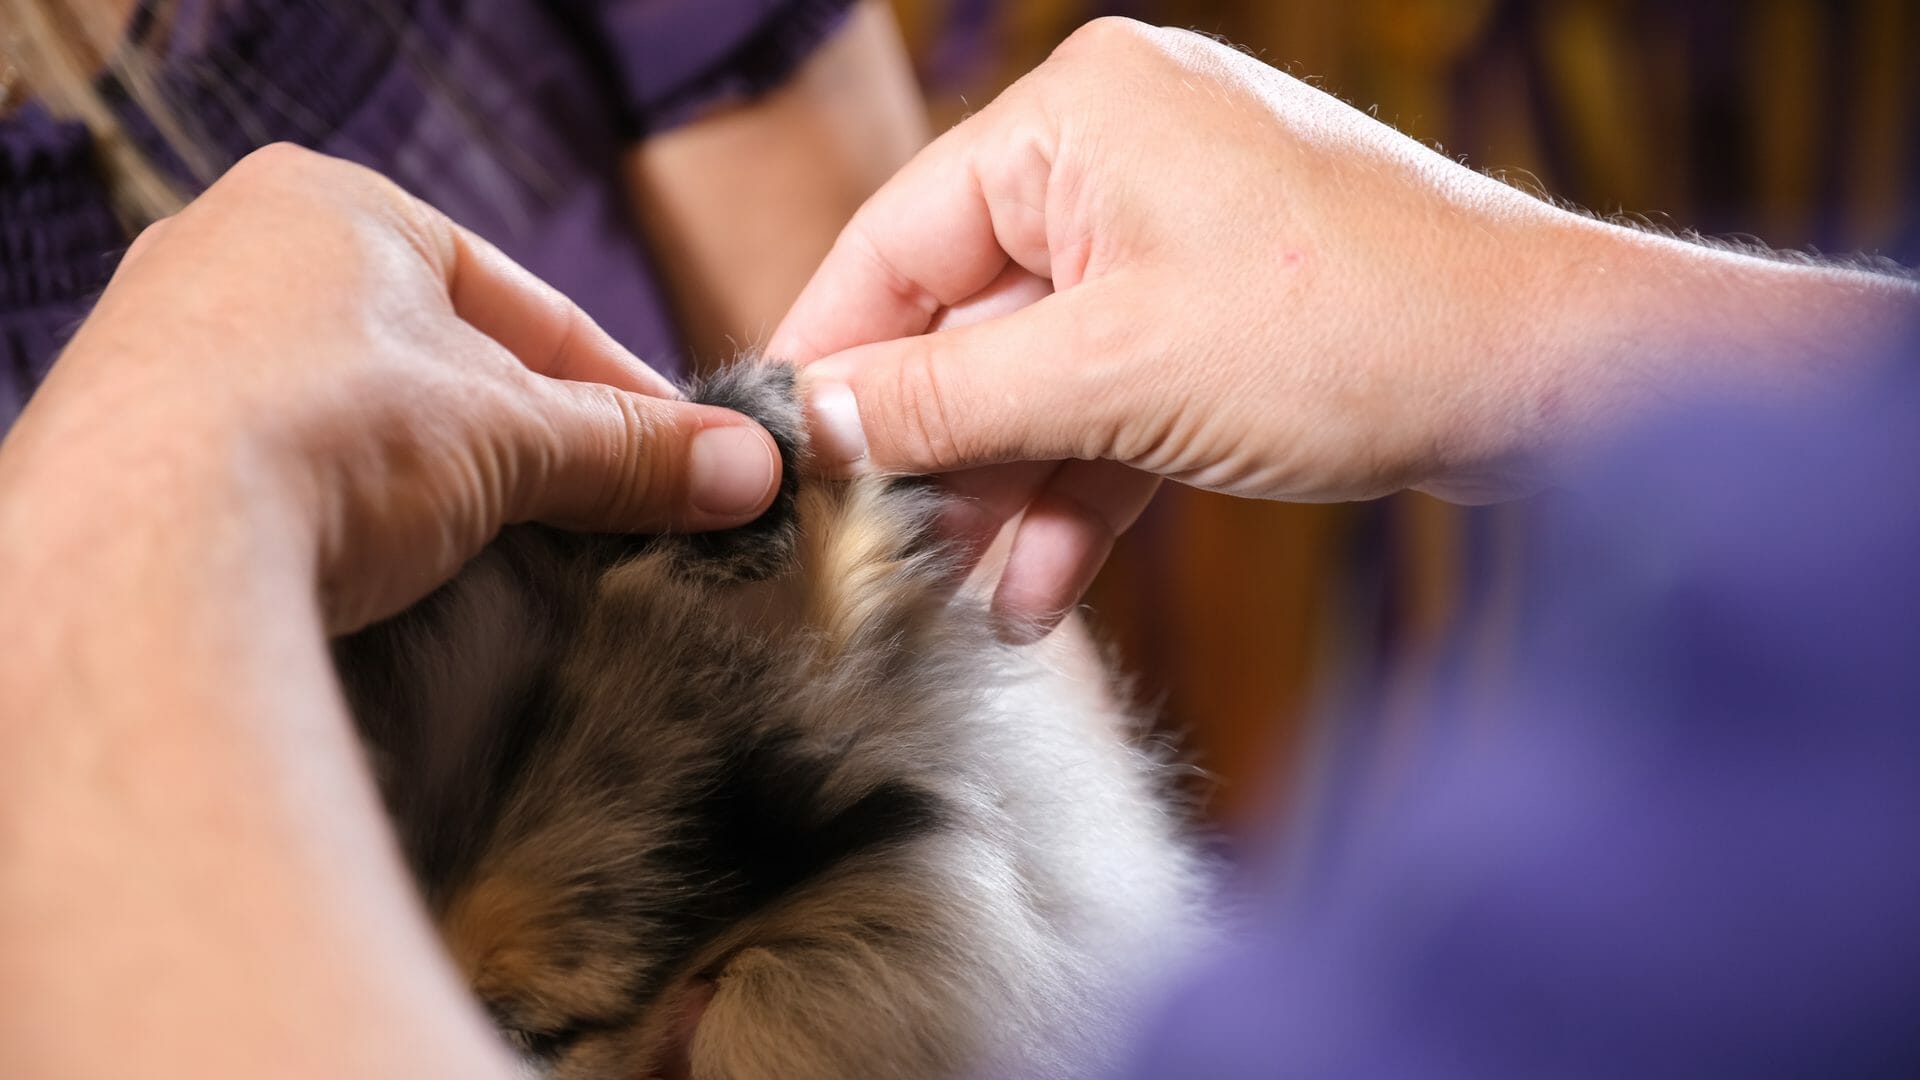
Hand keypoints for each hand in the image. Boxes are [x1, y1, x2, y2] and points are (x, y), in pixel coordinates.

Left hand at [0, 143, 781, 631]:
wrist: (137, 557)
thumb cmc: (329, 439)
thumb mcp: (513, 438)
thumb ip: (632, 450)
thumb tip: (752, 471)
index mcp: (332, 206)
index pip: (519, 303)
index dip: (617, 386)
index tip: (681, 454)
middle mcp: (230, 252)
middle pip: (434, 358)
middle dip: (524, 438)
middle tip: (600, 516)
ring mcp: (163, 350)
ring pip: (351, 415)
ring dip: (433, 483)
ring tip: (498, 561)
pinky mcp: (121, 445)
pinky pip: (271, 469)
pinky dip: (340, 515)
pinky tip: (381, 577)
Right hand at [770, 18, 1919, 639]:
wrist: (1555, 379)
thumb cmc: (1355, 330)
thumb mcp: (1113, 376)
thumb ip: (947, 400)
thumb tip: (818, 422)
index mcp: (1078, 116)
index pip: (896, 238)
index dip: (829, 355)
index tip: (773, 451)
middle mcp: (1120, 159)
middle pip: (967, 319)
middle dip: (933, 453)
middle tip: (872, 554)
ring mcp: (1178, 238)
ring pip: (1043, 377)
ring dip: (1007, 494)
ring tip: (962, 600)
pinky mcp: (1223, 315)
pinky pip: (1115, 402)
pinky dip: (1083, 492)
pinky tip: (1040, 594)